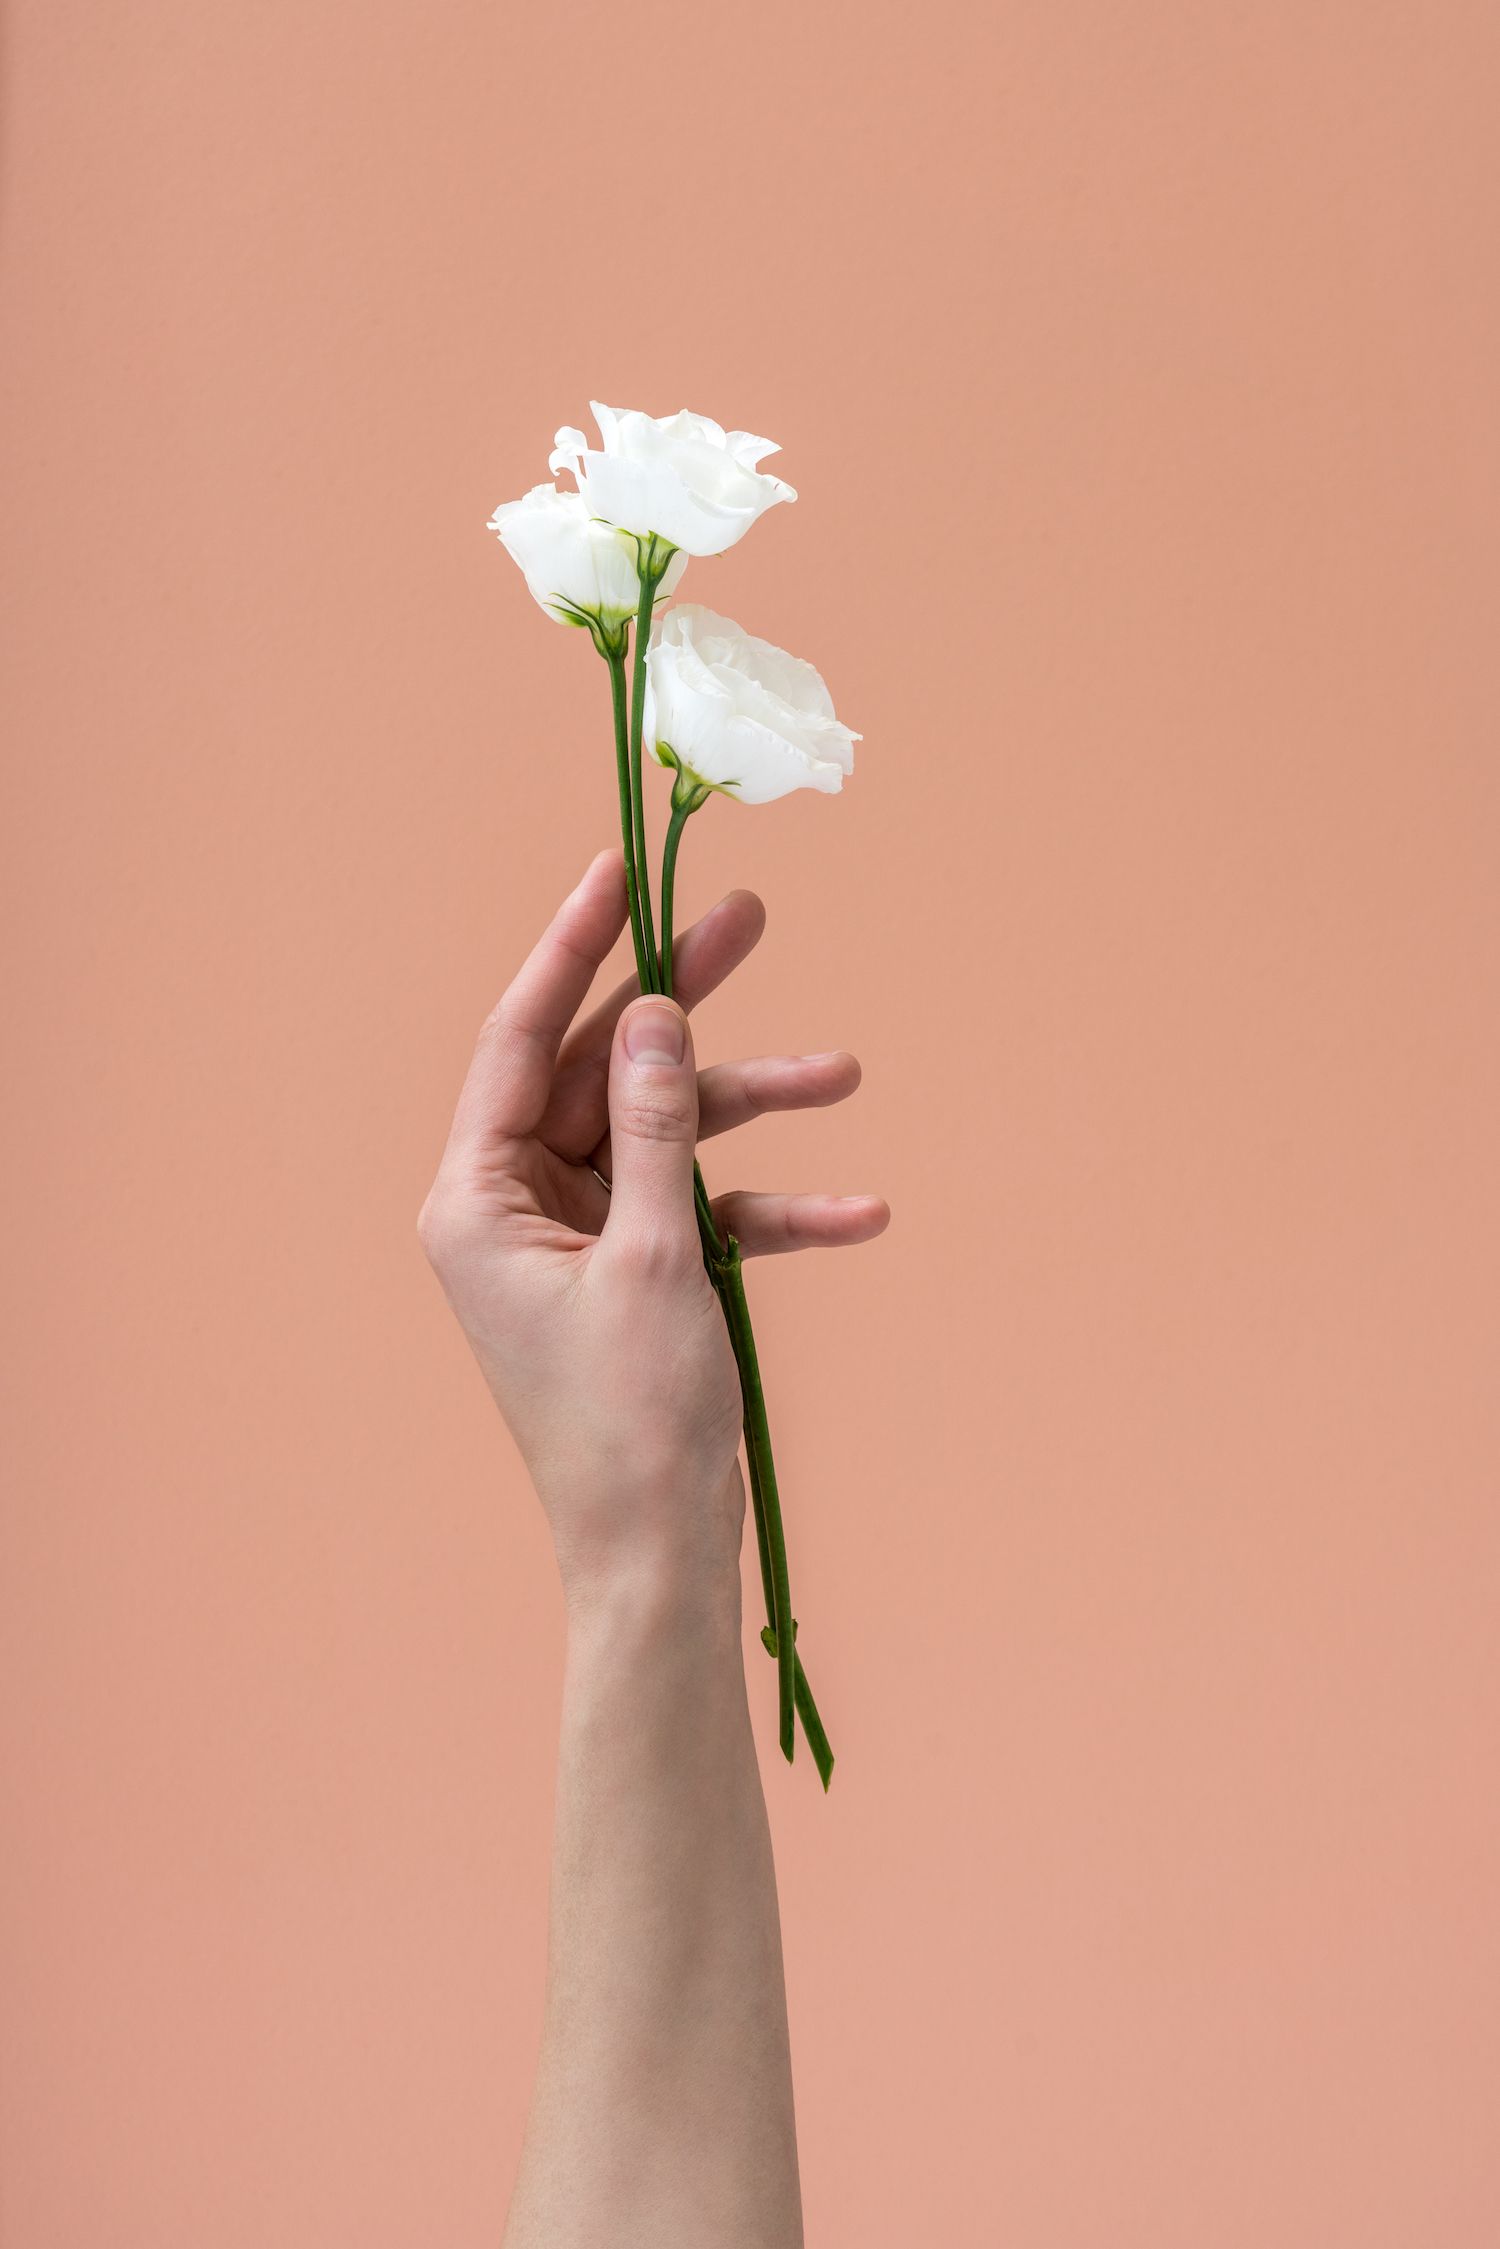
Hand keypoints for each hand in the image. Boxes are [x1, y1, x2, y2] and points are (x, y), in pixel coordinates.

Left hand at [418, 850, 887, 1601]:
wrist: (657, 1556)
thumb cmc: (631, 1423)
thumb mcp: (650, 1259)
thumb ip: (652, 1126)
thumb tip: (650, 1012)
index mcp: (478, 1198)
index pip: (518, 1039)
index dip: (570, 947)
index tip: (616, 868)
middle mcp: (518, 1205)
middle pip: (601, 1071)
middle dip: (683, 1008)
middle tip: (749, 918)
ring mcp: (580, 1237)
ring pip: (665, 1134)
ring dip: (752, 1110)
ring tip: (844, 1074)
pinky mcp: (637, 1273)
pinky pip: (702, 1213)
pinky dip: (770, 1209)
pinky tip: (856, 1212)